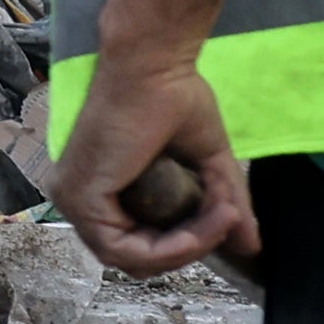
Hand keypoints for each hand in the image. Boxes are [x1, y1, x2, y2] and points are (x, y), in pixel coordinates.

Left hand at [56, 51, 254, 275]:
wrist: (155, 64)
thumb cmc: (173, 98)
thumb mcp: (207, 164)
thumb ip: (223, 206)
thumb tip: (250, 246)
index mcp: (100, 189)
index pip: (137, 245)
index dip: (184, 245)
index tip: (225, 219)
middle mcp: (78, 198)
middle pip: (134, 258)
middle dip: (188, 250)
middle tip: (225, 222)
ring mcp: (73, 199)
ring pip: (130, 259)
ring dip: (186, 248)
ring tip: (220, 218)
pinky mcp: (79, 196)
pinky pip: (124, 248)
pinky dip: (170, 247)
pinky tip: (201, 227)